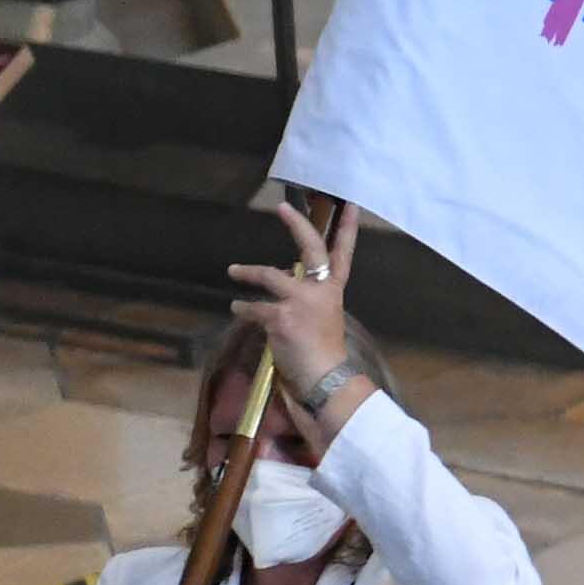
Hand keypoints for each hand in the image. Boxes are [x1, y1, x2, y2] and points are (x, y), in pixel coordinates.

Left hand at [226, 200, 359, 448]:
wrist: (324, 379)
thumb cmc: (322, 353)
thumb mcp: (321, 317)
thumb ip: (306, 296)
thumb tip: (284, 279)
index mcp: (333, 291)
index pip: (343, 254)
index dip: (348, 229)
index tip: (350, 205)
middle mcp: (321, 291)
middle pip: (311, 249)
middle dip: (297, 225)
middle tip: (282, 207)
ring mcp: (301, 302)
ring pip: (269, 275)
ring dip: (248, 272)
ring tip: (233, 271)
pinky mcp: (280, 318)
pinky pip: (252, 307)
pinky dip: (242, 308)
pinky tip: (237, 309)